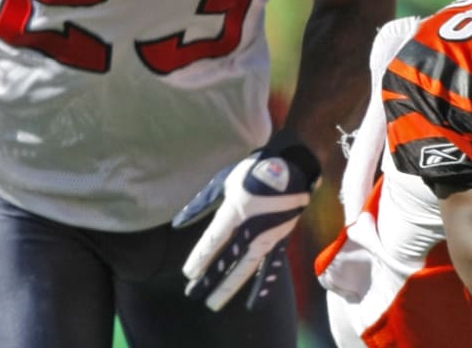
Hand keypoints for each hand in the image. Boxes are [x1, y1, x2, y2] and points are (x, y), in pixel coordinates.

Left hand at [173, 129, 320, 310]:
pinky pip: (272, 266)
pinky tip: (255, 301)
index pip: (213, 242)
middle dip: (208, 278)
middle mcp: (251, 228)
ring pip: (246, 267)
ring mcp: (268, 236)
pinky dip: (264, 284)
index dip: (199, 259)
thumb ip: (202, 203)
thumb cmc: (253, 172)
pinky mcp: (281, 240)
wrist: (292, 168)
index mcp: (235, 212)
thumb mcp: (224, 182)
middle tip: (191, 294)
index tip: (188, 273)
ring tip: (214, 303)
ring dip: (229, 286)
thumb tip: (178, 222)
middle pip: (226, 259)